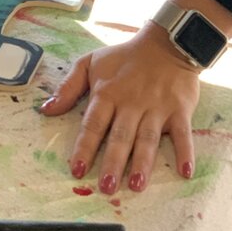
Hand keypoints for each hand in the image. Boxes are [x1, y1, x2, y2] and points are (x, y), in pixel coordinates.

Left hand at [40, 22, 200, 192]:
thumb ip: (68, 87)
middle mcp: (131, 103)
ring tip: (136, 185)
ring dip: (142, 162)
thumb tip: (45, 110)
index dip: (84, 147)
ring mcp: (156, 107)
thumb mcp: (90, 63)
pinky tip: (185, 172)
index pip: (93, 124)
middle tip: (106, 187)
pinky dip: (185, 152)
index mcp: (107, 93)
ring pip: (147, 138)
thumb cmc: (124, 58)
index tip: (76, 170)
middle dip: (112, 162)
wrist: (166, 43)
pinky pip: (182, 133)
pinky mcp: (179, 109)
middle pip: (120, 136)